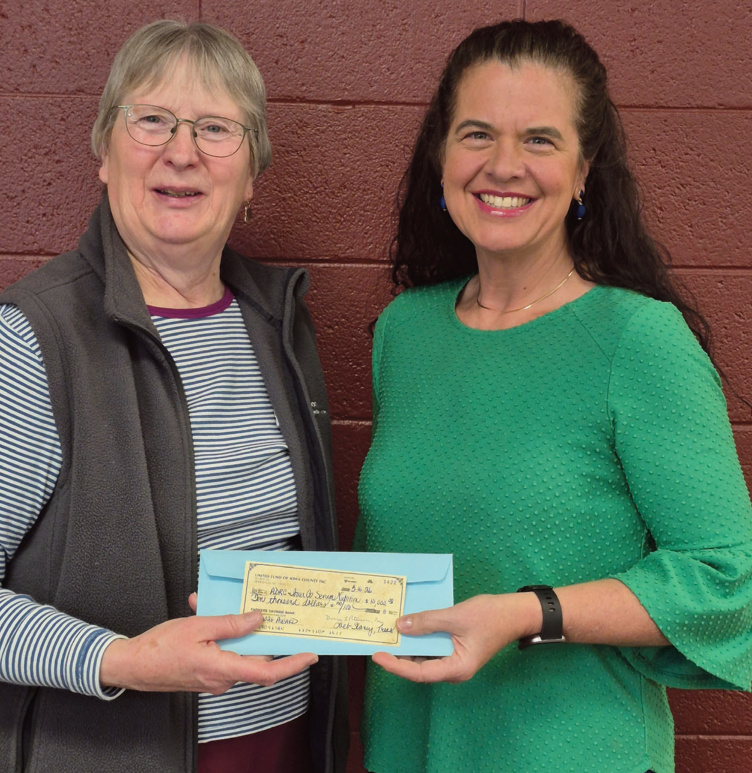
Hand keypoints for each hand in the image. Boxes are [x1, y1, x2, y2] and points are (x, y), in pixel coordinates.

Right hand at [100, 595, 316, 694]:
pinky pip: (225, 653)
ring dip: (238, 631)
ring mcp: (214, 679)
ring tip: (227, 604)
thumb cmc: (160, 647)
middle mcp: (222, 679)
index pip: (267, 672)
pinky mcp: (207, 674)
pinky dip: (224, 635)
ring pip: (239, 653)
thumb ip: (231, 623)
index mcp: (222, 669)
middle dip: (264, 635)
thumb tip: (258, 619)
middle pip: (256, 658)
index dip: (292, 664)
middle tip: (275, 613)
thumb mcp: (197, 626)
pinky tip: (208, 613)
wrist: (132, 665)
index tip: (310, 655)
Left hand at [372, 593, 538, 683]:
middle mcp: (454, 670)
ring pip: (425, 658)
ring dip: (408, 648)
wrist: (515, 613)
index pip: (419, 673)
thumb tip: (401, 626)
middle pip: (420, 668)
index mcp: (457, 669)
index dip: (396, 666)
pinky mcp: (455, 651)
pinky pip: (433, 650)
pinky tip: (408, 629)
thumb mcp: (455, 617)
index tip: (378, 656)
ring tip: (388, 636)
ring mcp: (455, 662)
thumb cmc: (490, 616)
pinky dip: (420, 641)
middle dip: (398, 657)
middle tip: (378, 643)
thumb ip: (427, 622)